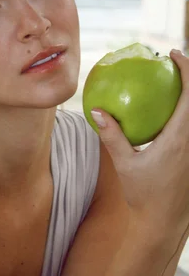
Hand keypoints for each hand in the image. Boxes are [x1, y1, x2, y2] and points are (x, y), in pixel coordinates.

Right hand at [92, 49, 188, 244]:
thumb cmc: (144, 194)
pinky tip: (172, 111)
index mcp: (180, 138)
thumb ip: (112, 136)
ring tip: (174, 81)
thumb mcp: (125, 164)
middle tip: (174, 62)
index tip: (172, 54)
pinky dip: (186, 111)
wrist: (164, 222)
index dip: (186, 68)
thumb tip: (96, 111)